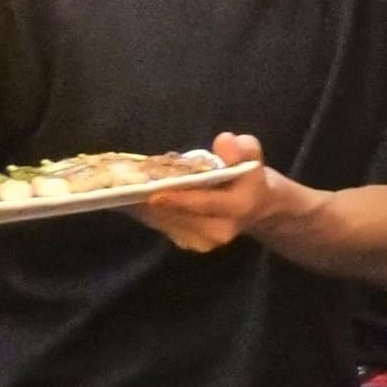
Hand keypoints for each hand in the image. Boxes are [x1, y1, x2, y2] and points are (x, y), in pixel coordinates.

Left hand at [129, 134, 273, 252]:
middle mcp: (221, 231)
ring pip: (167, 222)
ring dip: (147, 207)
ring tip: (129, 190)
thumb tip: (224, 141)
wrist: (256, 207)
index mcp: (239, 207)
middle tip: (131, 185)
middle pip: (179, 215)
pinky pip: (165, 228)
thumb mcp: (250, 154)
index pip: (205, 202)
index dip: (178, 197)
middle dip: (154, 201)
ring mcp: (205, 243)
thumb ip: (241, 147)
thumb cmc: (248, 175)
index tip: (152, 191)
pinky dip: (150, 213)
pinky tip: (138, 199)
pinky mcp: (191, 245)